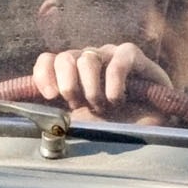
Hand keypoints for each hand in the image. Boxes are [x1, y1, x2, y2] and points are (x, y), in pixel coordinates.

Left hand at [30, 41, 173, 120]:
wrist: (151, 132)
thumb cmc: (114, 128)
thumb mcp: (80, 123)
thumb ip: (58, 114)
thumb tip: (35, 117)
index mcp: (72, 74)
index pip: (48, 60)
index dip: (44, 74)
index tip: (50, 96)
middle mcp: (88, 61)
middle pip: (65, 58)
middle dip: (69, 86)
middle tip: (82, 106)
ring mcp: (109, 56)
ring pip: (88, 59)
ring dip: (93, 89)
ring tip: (103, 107)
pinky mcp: (132, 56)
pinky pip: (118, 60)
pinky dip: (114, 83)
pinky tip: (118, 99)